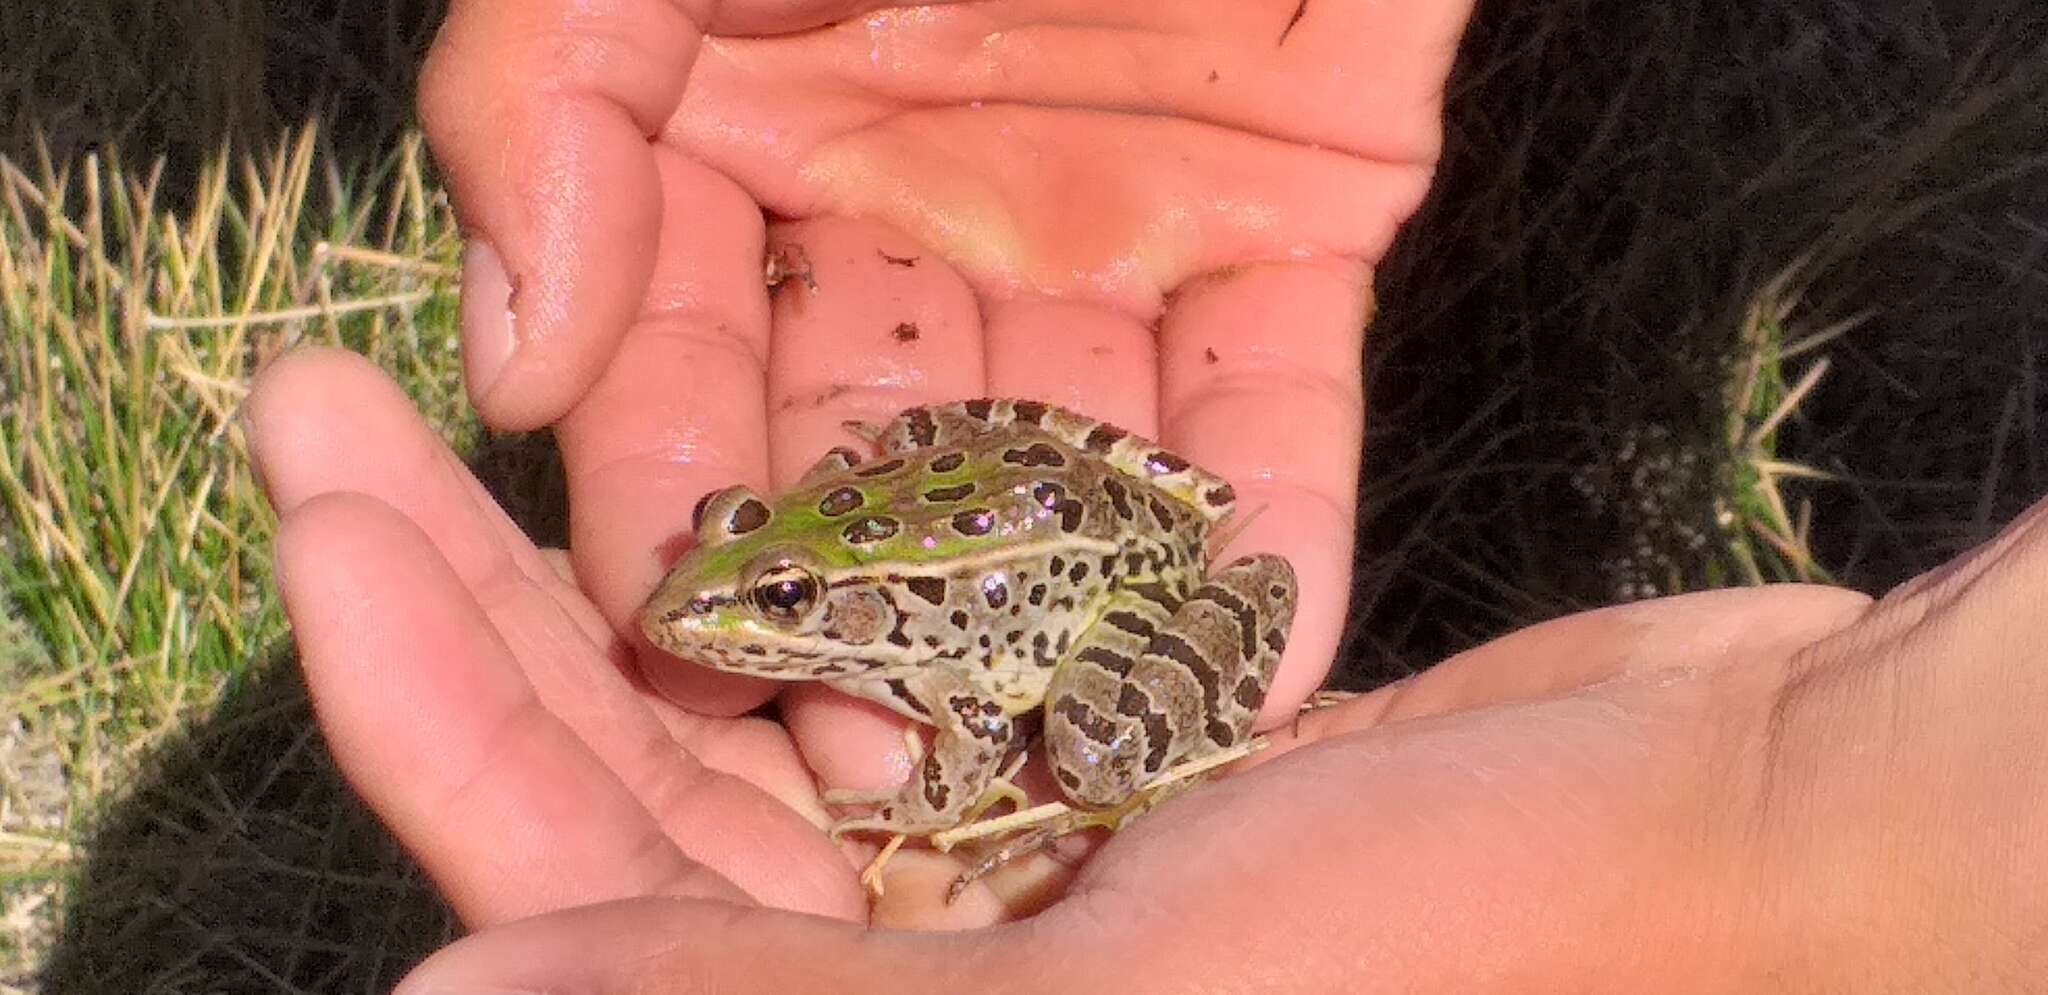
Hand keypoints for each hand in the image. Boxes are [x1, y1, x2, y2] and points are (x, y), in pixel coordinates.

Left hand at [386, 489, 2047, 990]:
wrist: (1770, 832)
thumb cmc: (1484, 934)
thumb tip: (460, 990)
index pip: (592, 878)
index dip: (432, 697)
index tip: (319, 495)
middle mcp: (957, 968)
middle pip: (648, 772)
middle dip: (481, 593)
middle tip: (338, 403)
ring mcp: (1040, 855)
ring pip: (771, 685)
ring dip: (640, 531)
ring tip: (499, 376)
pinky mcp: (1139, 748)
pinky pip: (932, 631)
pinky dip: (848, 527)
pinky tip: (752, 415)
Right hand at [418, 0, 1471, 803]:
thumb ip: (549, 93)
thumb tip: (502, 359)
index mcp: (735, 134)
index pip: (676, 377)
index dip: (671, 513)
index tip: (688, 643)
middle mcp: (908, 206)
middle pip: (873, 458)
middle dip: (869, 615)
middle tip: (876, 770)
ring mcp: (1107, 220)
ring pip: (1075, 460)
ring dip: (1071, 611)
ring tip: (1069, 753)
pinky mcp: (1295, 211)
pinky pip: (1273, 402)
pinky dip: (1267, 528)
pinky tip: (1254, 657)